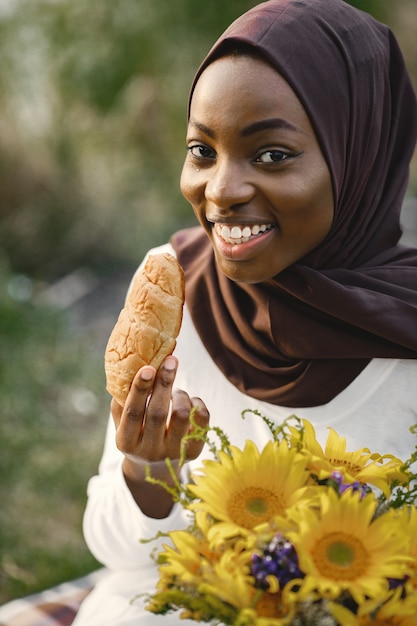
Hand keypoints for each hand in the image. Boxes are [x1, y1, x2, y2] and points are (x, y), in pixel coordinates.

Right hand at [111, 355, 208, 516]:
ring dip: (180, 394)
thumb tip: (127, 369)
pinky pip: (202, 421)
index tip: (148, 367)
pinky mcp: (193, 452)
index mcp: (126, 442)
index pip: (132, 413)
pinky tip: (190, 401)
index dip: (140, 389)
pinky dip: (197, 403)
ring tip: (175, 390)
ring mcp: (172, 453)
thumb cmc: (136, 434)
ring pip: (182, 415)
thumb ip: (121, 400)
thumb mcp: (123, 423)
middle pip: (158, 413)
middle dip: (164, 383)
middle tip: (171, 361)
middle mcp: (149, 451)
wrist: (155, 469)